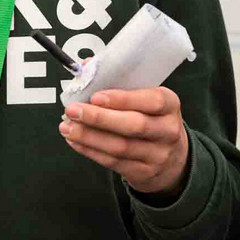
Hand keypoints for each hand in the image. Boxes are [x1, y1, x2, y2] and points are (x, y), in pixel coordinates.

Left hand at [60, 88, 189, 196]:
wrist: (172, 157)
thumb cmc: (153, 118)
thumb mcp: (147, 98)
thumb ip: (121, 83)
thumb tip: (86, 67)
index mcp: (170, 105)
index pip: (151, 101)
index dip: (123, 99)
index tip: (96, 96)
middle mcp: (167, 130)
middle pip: (133, 125)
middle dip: (99, 118)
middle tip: (73, 111)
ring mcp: (157, 154)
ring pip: (120, 147)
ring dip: (89, 136)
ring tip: (67, 127)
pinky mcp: (143, 173)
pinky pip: (113, 162)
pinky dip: (90, 151)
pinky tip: (75, 140)